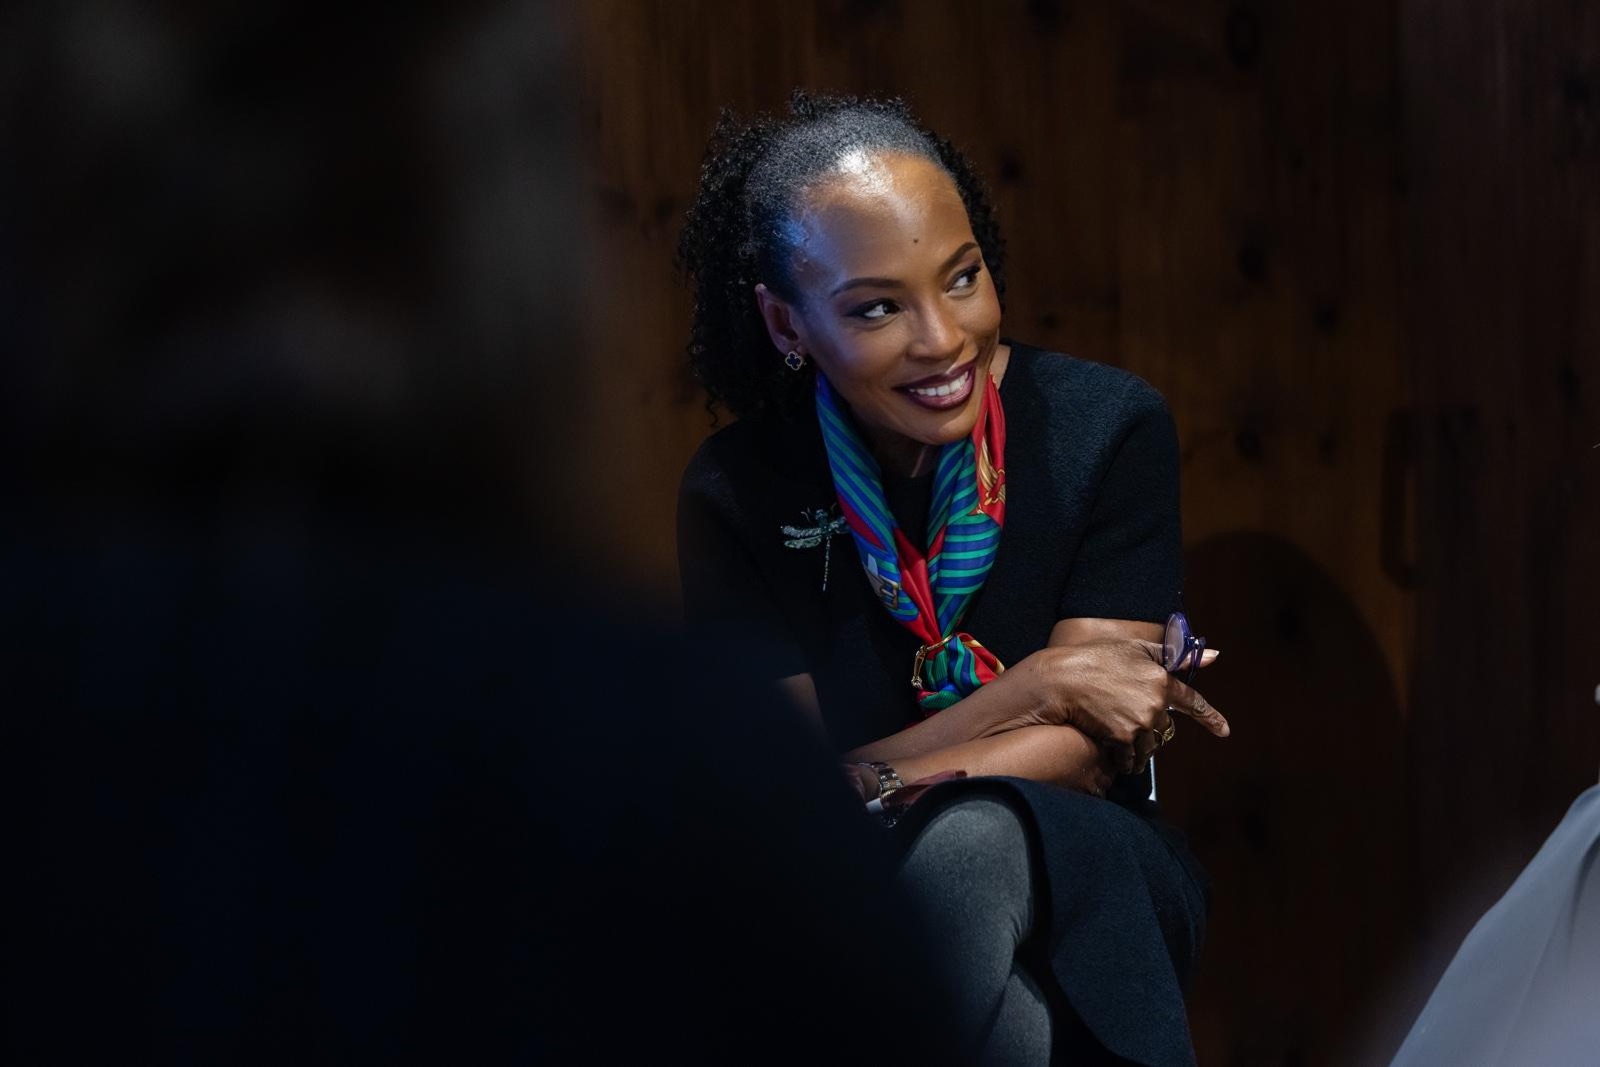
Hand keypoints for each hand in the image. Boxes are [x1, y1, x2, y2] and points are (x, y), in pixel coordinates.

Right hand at [1012, 639, 1228, 773]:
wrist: (1062, 679)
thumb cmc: (1096, 659)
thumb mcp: (1136, 649)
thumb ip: (1174, 655)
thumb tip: (1213, 655)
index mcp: (1162, 680)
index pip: (1193, 702)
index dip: (1210, 717)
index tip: (1224, 730)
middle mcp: (1155, 704)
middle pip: (1164, 728)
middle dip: (1150, 727)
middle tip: (1127, 718)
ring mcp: (1140, 723)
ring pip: (1149, 745)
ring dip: (1139, 746)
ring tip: (1119, 736)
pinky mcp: (1122, 738)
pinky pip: (1131, 757)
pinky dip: (1125, 757)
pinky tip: (1114, 750)